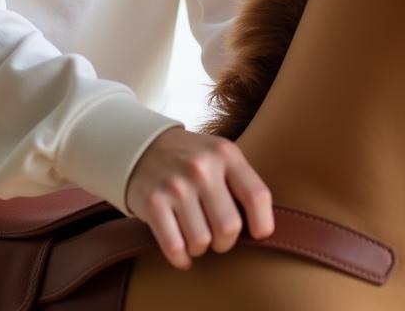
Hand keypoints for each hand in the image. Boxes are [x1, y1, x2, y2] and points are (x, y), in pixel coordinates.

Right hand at [124, 126, 274, 269]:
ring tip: (195, 235)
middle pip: (229, 228)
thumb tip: (262, 230)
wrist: (142, 146)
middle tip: (217, 236)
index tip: (258, 234)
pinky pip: (175, 247)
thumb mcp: (219, 156)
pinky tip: (182, 251)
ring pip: (201, 241)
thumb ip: (241, 183)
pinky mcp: (153, 202)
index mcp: (225, 154)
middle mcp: (201, 167)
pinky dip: (181, 257)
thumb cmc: (191, 159)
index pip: (257, 196)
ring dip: (200, 247)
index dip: (263, 224)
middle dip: (225, 241)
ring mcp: (176, 185)